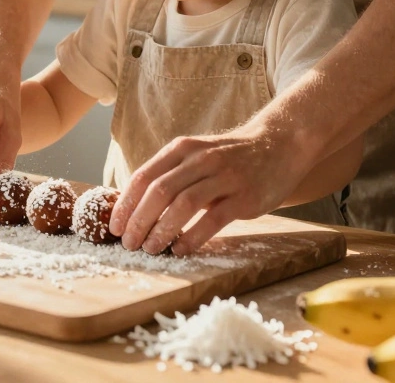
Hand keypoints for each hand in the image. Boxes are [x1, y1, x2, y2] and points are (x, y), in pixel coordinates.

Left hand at [108, 123, 303, 255]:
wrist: (279, 145)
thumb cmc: (230, 158)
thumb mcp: (196, 156)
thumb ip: (170, 175)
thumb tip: (134, 208)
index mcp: (182, 149)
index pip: (144, 177)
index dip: (126, 204)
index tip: (115, 227)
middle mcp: (200, 159)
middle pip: (159, 191)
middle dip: (139, 220)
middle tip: (129, 244)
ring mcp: (224, 176)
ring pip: (183, 204)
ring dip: (162, 230)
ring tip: (151, 249)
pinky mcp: (244, 196)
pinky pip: (212, 219)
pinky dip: (192, 237)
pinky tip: (180, 249)